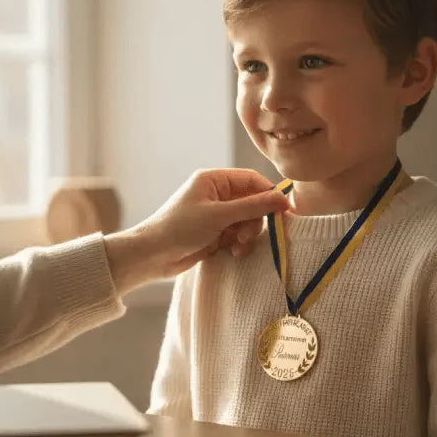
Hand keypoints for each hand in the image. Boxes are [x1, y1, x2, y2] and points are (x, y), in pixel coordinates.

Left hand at [104, 169, 287, 293]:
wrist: (151, 256)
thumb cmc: (180, 228)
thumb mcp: (219, 215)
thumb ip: (253, 206)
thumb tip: (284, 198)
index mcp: (214, 180)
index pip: (252, 180)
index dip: (269, 194)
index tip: (284, 211)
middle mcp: (216, 195)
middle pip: (253, 203)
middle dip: (254, 220)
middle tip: (247, 236)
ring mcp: (216, 215)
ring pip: (247, 222)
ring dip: (247, 235)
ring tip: (237, 246)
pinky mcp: (214, 234)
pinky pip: (238, 235)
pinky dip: (239, 244)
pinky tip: (233, 253)